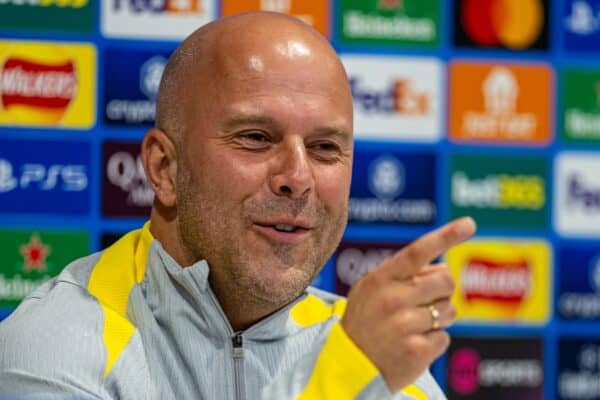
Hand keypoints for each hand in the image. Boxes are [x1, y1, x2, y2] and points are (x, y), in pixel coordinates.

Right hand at [341, 217, 475, 392]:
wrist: (348, 365)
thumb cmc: (364, 321)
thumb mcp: (369, 289)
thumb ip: (401, 273)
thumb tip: (442, 268)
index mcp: (381, 278)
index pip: (418, 251)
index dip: (446, 236)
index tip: (469, 224)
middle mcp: (393, 299)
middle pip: (445, 281)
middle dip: (441, 292)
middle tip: (423, 303)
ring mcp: (405, 326)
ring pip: (449, 311)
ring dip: (439, 318)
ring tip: (413, 327)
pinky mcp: (417, 351)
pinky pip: (445, 337)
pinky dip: (433, 341)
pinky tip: (412, 344)